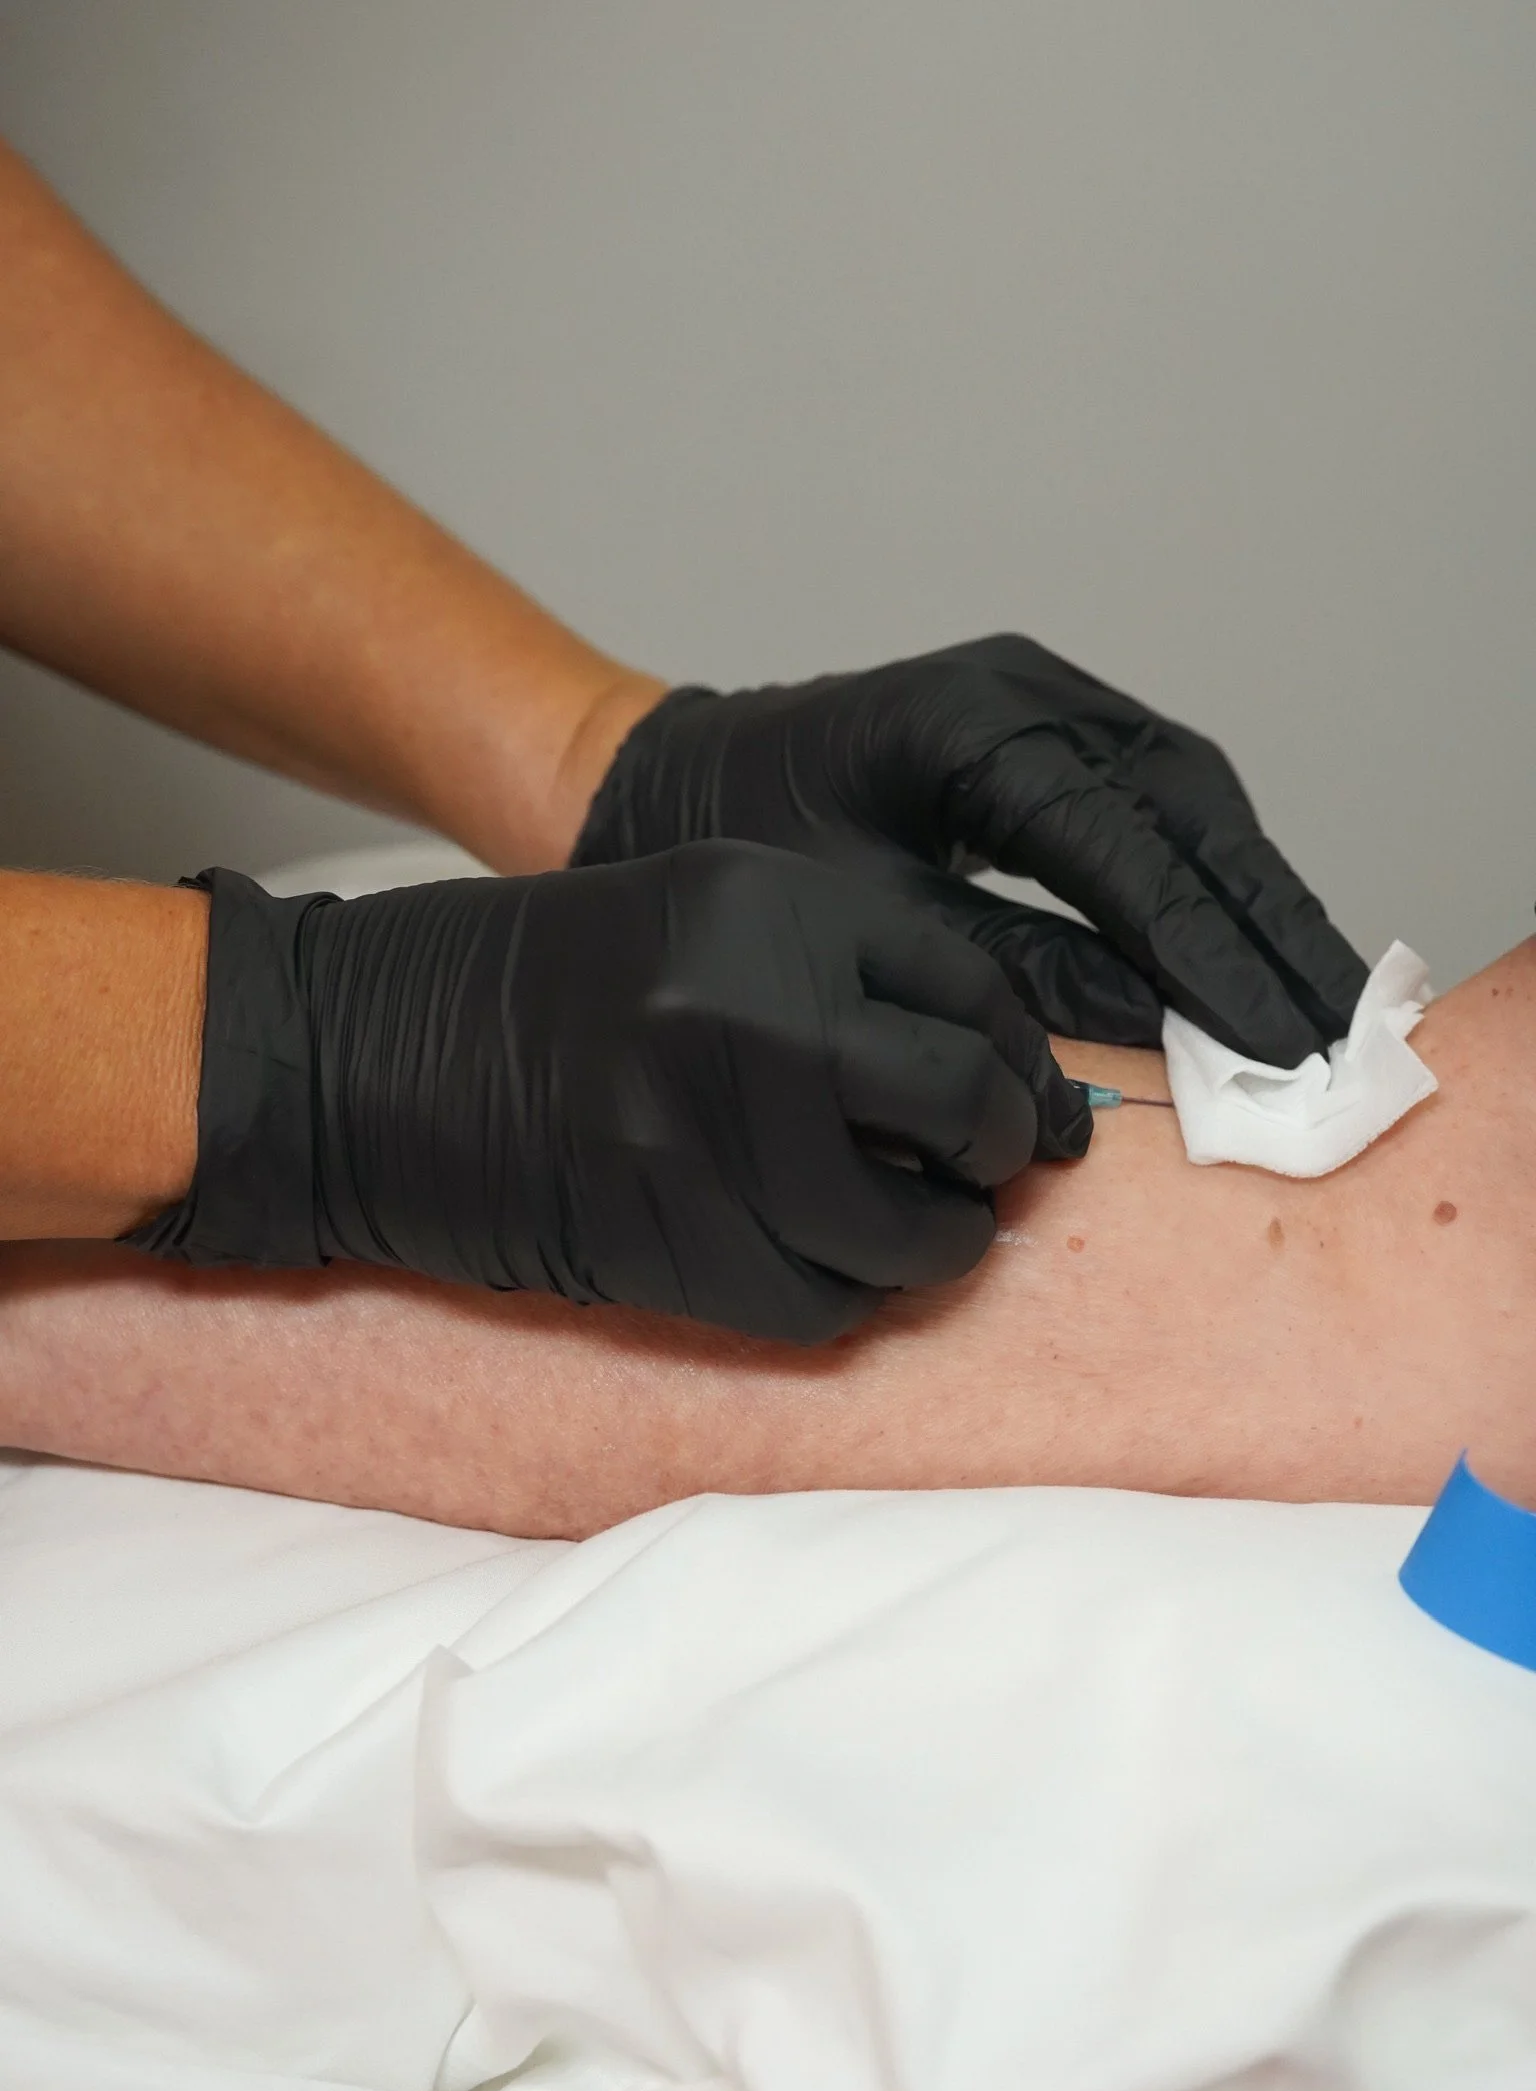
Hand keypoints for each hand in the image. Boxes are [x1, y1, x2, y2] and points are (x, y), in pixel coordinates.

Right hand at [129, 845, 1088, 1342]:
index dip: (1014, 1056)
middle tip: (987, 1170)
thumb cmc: (526, 987)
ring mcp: (712, 1133)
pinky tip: (830, 1272)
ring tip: (922, 1234)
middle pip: (962, 1100)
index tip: (1021, 1096)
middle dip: (999, 1149)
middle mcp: (756, 1007)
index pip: (970, 985)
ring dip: (937, 1246)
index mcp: (768, 903)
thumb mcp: (692, 922)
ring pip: (908, 1230)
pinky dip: (846, 1301)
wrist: (351, 1052)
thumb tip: (985, 1071)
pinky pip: (821, 1304)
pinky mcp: (667, 1243)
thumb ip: (830, 976)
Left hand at [571, 634, 1368, 1068]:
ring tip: (1320, 1001)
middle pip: (1191, 808)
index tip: (1277, 1041)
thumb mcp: (864, 937)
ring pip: (1190, 800)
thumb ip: (1007, 985)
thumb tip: (1141, 1049)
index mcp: (971, 731)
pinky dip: (1206, 882)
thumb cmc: (733, 852)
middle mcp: (1026, 697)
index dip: (1209, 956)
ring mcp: (1043, 704)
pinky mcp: (1046, 736)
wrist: (661, 781)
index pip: (1126, 851)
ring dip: (1255, 902)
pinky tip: (1248, 953)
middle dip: (1269, 925)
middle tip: (1339, 1032)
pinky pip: (1154, 808)